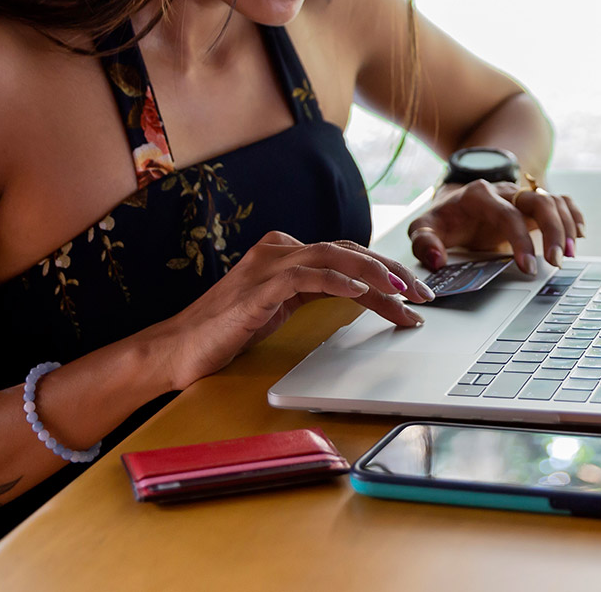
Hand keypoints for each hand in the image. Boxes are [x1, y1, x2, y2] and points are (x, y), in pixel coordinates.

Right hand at [158, 231, 434, 389]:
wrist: (177, 350)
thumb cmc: (226, 333)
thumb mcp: (279, 307)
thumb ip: (310, 292)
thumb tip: (358, 293)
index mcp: (285, 254)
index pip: (346, 255)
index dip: (385, 272)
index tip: (414, 295)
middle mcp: (278, 251)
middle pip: (348, 251)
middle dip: (391, 273)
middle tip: (424, 295)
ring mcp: (267, 265)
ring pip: (334, 258)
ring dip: (375, 276)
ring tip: (404, 294)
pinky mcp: (259, 288)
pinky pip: (307, 277)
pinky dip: (338, 281)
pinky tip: (363, 292)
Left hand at [407, 179, 584, 273]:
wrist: (452, 203)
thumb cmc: (442, 220)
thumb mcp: (423, 229)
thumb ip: (424, 243)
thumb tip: (436, 260)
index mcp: (479, 195)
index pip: (507, 214)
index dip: (521, 240)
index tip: (528, 268)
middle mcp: (504, 191)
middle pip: (539, 201)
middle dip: (553, 231)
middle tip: (557, 262)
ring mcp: (520, 195)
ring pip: (553, 200)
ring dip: (566, 227)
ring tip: (568, 256)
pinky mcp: (531, 203)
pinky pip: (560, 201)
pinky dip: (572, 215)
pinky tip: (578, 235)